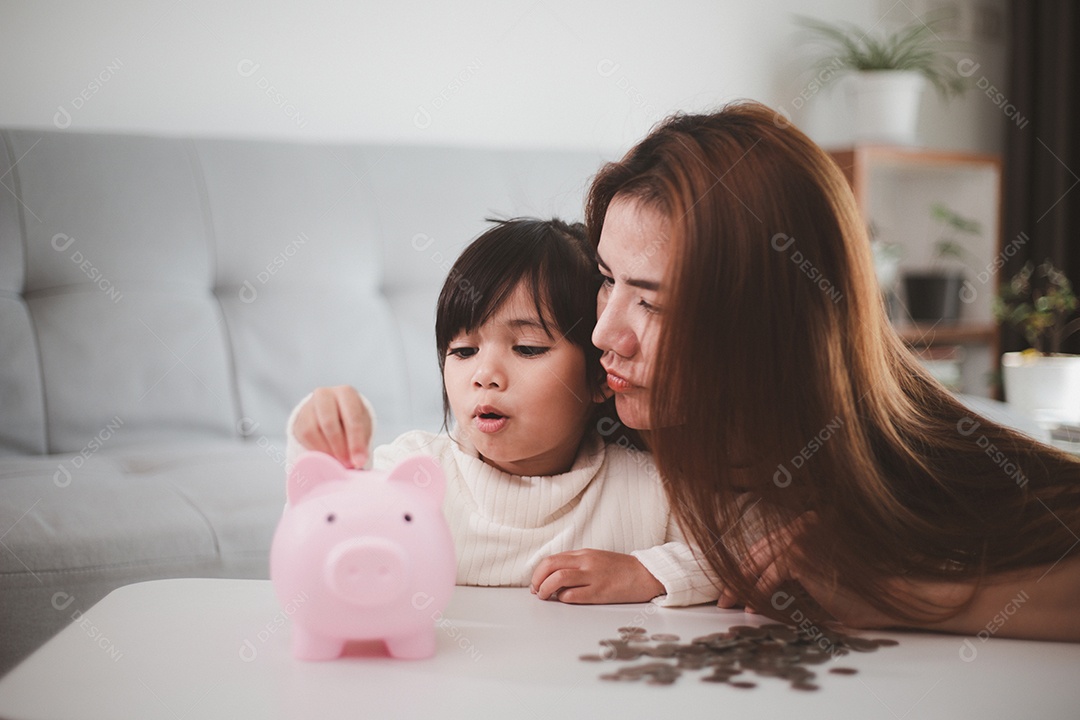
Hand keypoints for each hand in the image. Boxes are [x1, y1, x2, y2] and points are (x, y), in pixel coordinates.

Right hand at [293, 386, 372, 468]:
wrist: (333, 413)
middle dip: (339, 447)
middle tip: (347, 464)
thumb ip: (360, 442)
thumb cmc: (352, 421)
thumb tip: (357, 463)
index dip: (356, 443)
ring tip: (338, 462)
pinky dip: (316, 450)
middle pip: (329, 423)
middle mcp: (325, 395)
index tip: (360, 462)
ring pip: (313, 431)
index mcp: (346, 393)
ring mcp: (309, 405)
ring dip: (326, 450)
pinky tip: (326, 457)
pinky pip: (304, 437)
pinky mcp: (299, 419)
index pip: (352, 418)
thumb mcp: (361, 426)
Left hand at [530, 549, 664, 603]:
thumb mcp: (596, 559)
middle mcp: (586, 562)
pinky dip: (563, 598)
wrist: (646, 574)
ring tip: (545, 597)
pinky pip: (574, 595)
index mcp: (584, 554)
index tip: (536, 583)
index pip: (551, 559)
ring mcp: (593, 576)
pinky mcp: (600, 592)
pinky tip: (564, 600)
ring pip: (558, 578)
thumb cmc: (620, 569)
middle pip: (550, 565)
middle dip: (537, 579)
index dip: (538, 572)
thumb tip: (554, 577)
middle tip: (536, 591)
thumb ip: (576, 565)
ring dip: (545, 589)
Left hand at [729, 512, 902, 627]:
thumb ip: (794, 573)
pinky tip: (753, 608)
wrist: (886, 597)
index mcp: (807, 526)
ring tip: (732, 605)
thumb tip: (758, 585)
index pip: (766, 545)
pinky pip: (770, 577)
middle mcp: (802, 527)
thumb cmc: (857, 592)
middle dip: (736, 577)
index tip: (733, 584)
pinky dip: (758, 593)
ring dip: (742, 586)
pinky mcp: (801, 557)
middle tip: (723, 598)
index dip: (746, 566)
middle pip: (757, 552)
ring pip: (759, 563)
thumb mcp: (817, 579)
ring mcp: (801, 539)